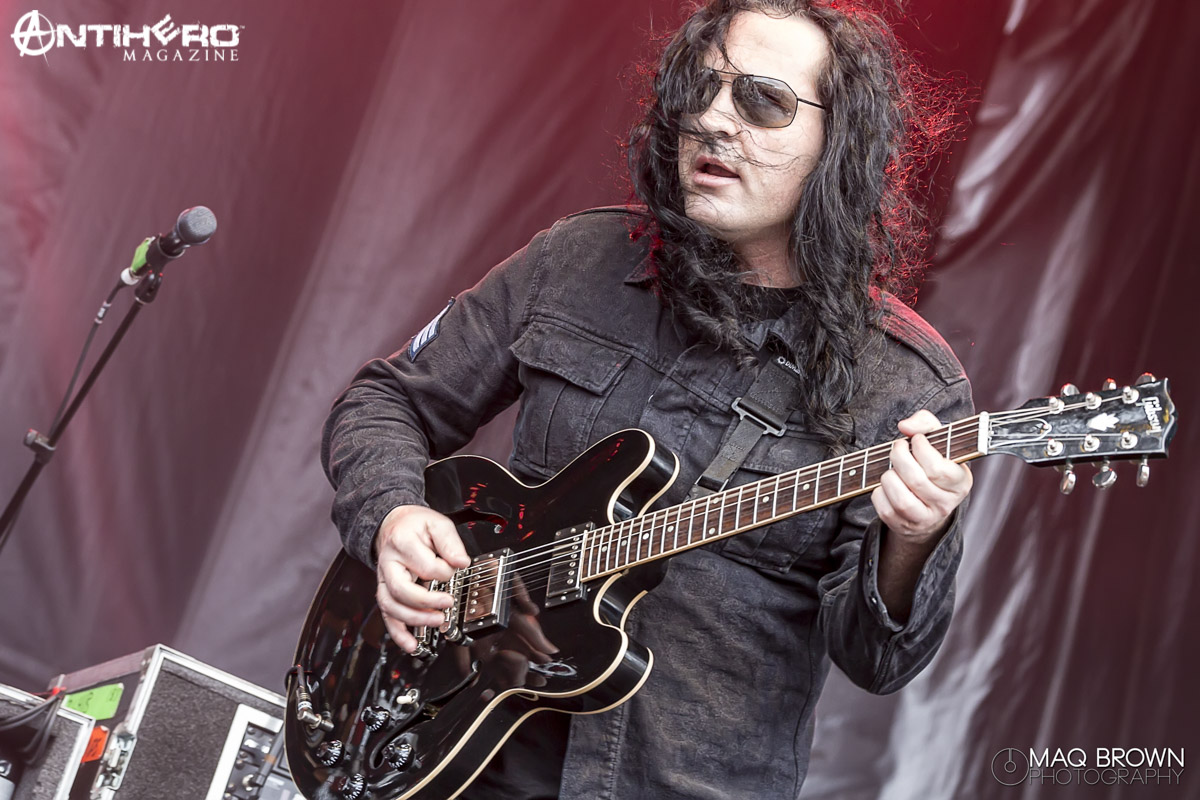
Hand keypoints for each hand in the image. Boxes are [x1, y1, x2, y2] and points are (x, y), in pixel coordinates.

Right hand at [374, 504, 471, 652]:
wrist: (394, 525)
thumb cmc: (416, 526)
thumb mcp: (438, 524)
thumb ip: (451, 543)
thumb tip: (462, 562)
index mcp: (402, 544)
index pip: (426, 566)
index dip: (445, 571)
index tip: (455, 568)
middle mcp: (389, 564)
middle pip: (401, 590)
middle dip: (426, 602)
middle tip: (447, 604)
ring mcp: (385, 580)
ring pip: (391, 606)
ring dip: (414, 619)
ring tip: (436, 622)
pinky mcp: (386, 592)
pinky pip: (387, 616)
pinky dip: (398, 633)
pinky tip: (411, 645)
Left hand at [871, 410, 972, 541]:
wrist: (927, 502)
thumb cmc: (932, 464)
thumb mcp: (938, 441)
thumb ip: (925, 424)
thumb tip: (905, 426)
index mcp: (960, 482)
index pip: (938, 468)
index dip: (922, 449)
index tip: (916, 439)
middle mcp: (946, 504)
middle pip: (916, 480)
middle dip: (900, 457)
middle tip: (898, 447)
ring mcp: (925, 519)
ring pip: (901, 499)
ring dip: (889, 477)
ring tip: (892, 468)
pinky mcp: (904, 527)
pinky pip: (885, 509)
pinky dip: (879, 493)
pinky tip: (887, 485)